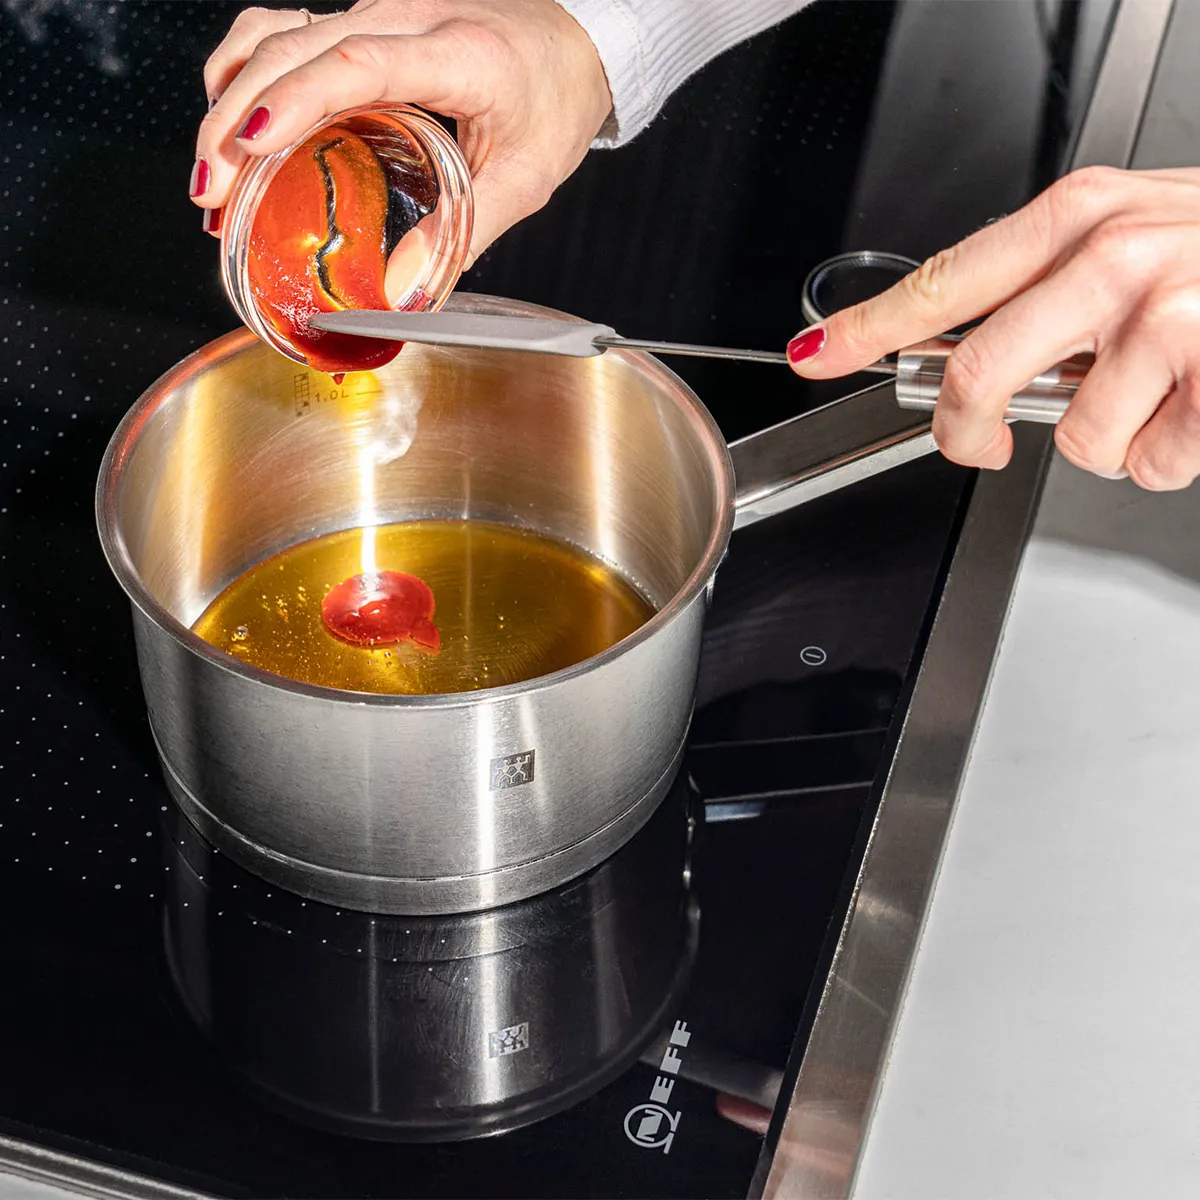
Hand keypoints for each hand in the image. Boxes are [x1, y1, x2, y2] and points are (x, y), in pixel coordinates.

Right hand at [191, 0, 612, 265]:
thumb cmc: (554, 102)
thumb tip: (400, 297)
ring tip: (214, 178)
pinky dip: (248, 74)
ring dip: (229, 101)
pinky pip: (283, 31)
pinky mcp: (359, 22)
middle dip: (235, 120)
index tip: (250, 145)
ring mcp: (376, 12)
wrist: (572, 42)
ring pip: (276, 37)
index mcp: (455, 51)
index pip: (355, 63)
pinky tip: (235, 125)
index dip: (293, 100)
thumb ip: (463, 237)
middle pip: (293, 50)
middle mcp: (406, 17)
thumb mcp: (525, 179)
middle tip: (211, 198)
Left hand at [786, 166, 1199, 490]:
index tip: (817, 354)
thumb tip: (979, 361)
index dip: (868, 329)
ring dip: (1117, 439)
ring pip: (1078, 436)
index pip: (944, 280)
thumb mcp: (1138, 240)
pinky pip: (1151, 460)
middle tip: (983, 442)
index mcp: (1080, 214)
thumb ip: (1053, 293)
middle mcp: (1114, 252)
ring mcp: (1167, 307)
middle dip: (968, 432)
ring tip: (1166, 392)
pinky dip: (1174, 454)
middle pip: (976, 374)